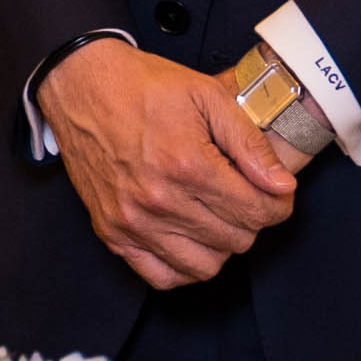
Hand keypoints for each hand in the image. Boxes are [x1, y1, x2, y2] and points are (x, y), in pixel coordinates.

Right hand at [38, 36, 296, 289]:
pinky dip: (184, 266)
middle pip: (236, 240)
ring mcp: (133, 221)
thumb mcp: (206, 96)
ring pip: (205, 266)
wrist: (80, 84)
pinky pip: (162, 276)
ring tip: (217, 216)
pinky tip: (189, 239)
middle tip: (245, 195)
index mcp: (188, 164)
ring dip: (221, 245)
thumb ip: (249, 142)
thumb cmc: (141, 86)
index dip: (278, 204)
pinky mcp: (112, 232)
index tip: (276, 193)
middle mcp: (159, 200)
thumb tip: (281, 185)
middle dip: (251, 219)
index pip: (257, 212)